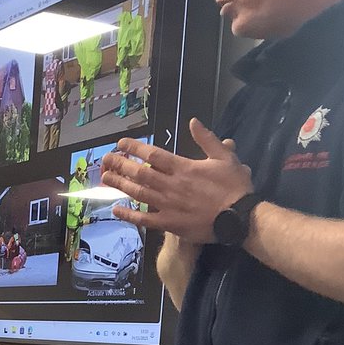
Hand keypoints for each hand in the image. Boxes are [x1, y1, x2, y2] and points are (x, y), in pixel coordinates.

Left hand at [101, 119, 252, 242]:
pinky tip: (116, 209)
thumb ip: (207, 139)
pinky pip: (144, 218)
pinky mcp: (169, 223)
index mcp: (183, 167)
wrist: (239, 217)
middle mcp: (171, 185)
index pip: (152, 155)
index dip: (134, 148)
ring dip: (120, 185)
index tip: (120, 144)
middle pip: (139, 173)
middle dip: (120, 165)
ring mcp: (167, 205)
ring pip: (138, 193)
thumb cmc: (234, 187)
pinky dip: (129, 214)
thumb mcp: (225, 157)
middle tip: (105, 160)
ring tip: (104, 178)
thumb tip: (193, 121)